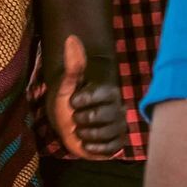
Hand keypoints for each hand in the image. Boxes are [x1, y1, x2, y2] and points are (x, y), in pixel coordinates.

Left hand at [50, 34, 128, 158]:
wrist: (66, 128)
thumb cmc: (66, 104)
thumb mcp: (67, 85)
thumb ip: (72, 64)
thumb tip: (71, 38)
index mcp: (108, 92)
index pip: (99, 95)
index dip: (81, 101)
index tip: (73, 103)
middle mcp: (118, 107)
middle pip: (100, 116)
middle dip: (81, 119)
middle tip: (76, 119)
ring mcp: (120, 126)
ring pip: (105, 132)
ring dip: (86, 134)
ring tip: (81, 131)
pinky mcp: (118, 143)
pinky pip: (110, 147)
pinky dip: (95, 147)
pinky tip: (87, 143)